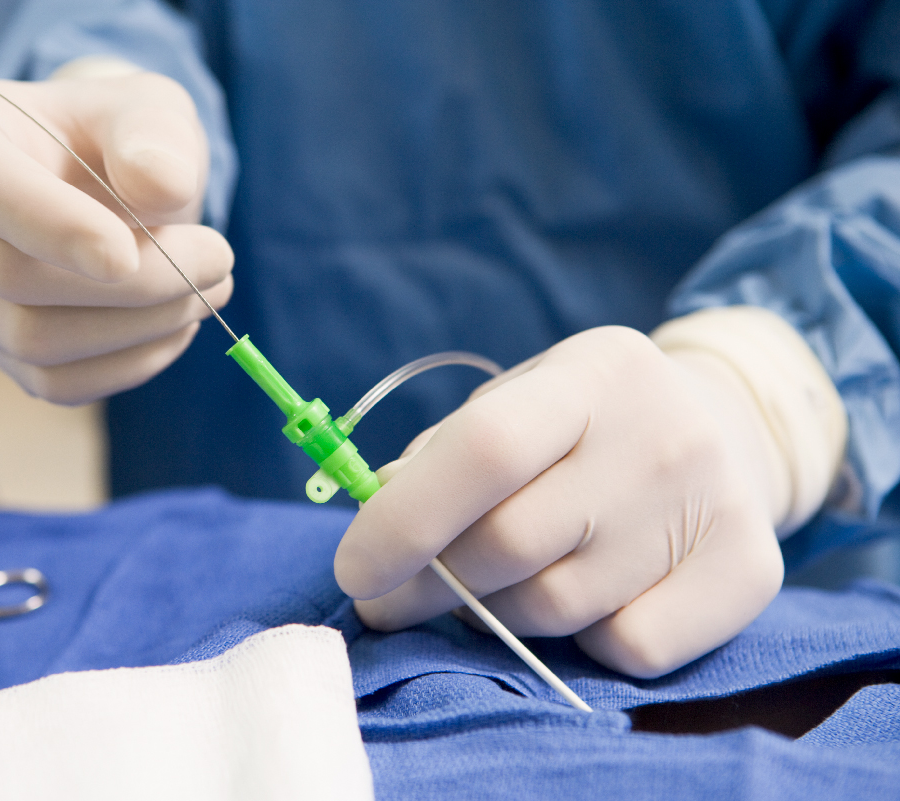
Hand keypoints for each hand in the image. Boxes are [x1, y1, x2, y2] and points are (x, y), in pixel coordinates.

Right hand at [0, 67, 232, 402]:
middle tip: (218, 260)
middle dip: (133, 283)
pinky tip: (177, 324)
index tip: (129, 253)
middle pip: (12, 277)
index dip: (49, 224)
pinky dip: (132, 363)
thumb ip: (155, 133)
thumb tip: (161, 188)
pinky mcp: (6, 348)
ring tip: (210, 289)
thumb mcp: (150, 108)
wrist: (117, 182)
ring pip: (34, 343)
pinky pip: (59, 383)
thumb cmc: (125, 137)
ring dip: (142, 327)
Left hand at [334, 325, 791, 677]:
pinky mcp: (751, 572)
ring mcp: (715, 503)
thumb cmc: (586, 425)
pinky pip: (625, 645)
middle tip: (389, 602)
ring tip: (491, 589)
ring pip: (558, 607)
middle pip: (510, 543)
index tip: (352, 569)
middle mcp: (663, 434)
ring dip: (499, 613)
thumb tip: (376, 518)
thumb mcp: (518, 406)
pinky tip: (585, 600)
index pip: (484, 449)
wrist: (726, 432)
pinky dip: (583, 641)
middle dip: (427, 586)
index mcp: (595, 372)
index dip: (405, 519)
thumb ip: (445, 456)